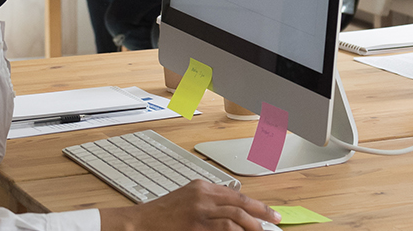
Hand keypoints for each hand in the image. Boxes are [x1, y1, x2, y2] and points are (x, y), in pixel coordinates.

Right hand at [99, 180, 279, 230]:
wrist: (138, 223)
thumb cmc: (160, 216)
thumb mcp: (186, 200)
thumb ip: (207, 201)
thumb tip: (231, 212)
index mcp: (201, 187)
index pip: (235, 194)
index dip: (255, 204)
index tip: (267, 213)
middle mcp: (202, 196)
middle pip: (240, 203)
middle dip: (261, 213)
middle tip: (274, 221)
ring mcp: (199, 211)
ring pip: (236, 217)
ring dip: (252, 226)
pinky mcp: (196, 227)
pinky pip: (225, 229)